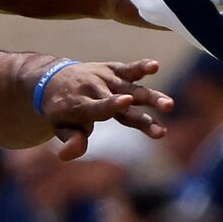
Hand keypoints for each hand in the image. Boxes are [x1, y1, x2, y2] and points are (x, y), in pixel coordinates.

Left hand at [39, 58, 172, 157]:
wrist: (52, 80)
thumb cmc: (61, 112)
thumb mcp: (60, 128)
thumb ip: (70, 140)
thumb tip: (66, 155)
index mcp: (80, 106)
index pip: (98, 107)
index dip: (111, 105)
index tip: (126, 102)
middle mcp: (95, 90)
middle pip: (123, 99)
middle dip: (144, 104)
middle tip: (166, 108)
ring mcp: (105, 79)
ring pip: (132, 88)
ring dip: (152, 97)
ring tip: (170, 105)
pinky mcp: (112, 70)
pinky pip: (128, 69)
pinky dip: (141, 67)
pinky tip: (155, 66)